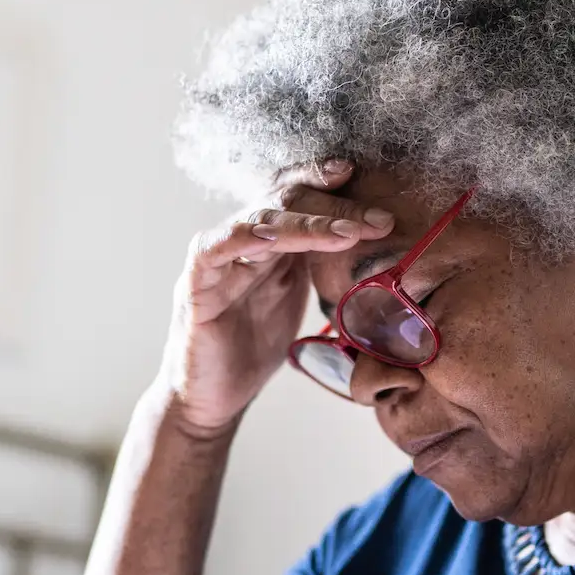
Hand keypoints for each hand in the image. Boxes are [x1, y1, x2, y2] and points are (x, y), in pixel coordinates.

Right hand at [158, 159, 394, 436]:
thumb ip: (319, 267)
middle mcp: (240, 241)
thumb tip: (372, 245)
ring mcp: (216, 260)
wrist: (212, 399)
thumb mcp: (296, 299)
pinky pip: (214, 249)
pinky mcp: (195, 286)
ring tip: (348, 234)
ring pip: (259, 220)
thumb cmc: (253, 350)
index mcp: (268, 242)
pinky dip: (244, 236)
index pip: (295, 196)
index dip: (323, 181)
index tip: (360, 174)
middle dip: (334, 206)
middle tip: (379, 219)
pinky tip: (274, 235)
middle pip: (285, 200)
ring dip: (306, 223)